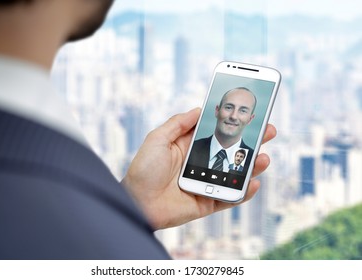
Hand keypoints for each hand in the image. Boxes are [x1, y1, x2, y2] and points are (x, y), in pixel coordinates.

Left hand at [121, 108, 276, 229]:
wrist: (137, 202)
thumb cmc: (143, 170)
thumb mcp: (157, 139)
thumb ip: (177, 124)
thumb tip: (199, 109)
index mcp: (189, 147)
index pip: (215, 132)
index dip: (231, 124)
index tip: (248, 114)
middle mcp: (200, 163)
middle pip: (230, 151)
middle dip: (250, 141)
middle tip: (268, 131)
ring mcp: (206, 183)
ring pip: (234, 173)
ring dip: (252, 166)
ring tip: (263, 157)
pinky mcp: (207, 202)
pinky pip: (229, 198)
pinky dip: (243, 192)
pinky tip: (253, 182)